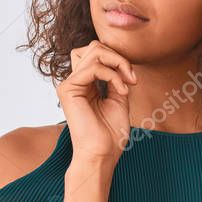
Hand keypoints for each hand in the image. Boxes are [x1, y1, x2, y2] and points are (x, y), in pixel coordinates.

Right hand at [57, 40, 137, 161]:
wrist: (102, 154)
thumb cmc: (111, 134)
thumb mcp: (119, 99)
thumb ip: (117, 79)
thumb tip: (120, 62)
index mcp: (85, 84)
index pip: (97, 53)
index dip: (117, 59)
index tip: (133, 80)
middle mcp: (74, 82)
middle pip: (93, 47)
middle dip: (117, 56)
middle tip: (131, 78)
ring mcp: (68, 84)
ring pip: (94, 51)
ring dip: (118, 63)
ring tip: (128, 83)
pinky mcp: (67, 89)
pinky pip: (93, 68)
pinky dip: (112, 75)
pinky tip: (121, 91)